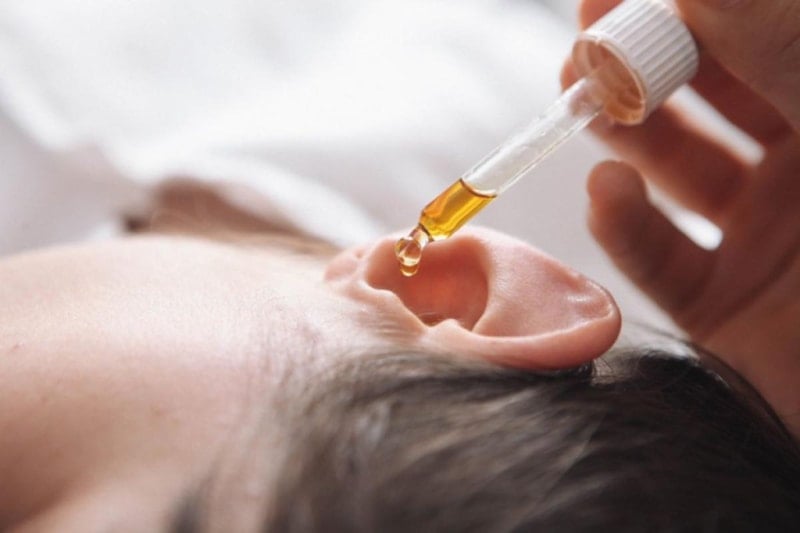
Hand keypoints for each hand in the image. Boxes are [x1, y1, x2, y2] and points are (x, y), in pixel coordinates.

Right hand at [566, 0, 799, 434]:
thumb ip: (779, 39)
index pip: (752, 39)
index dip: (683, 11)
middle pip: (708, 100)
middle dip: (641, 68)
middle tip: (583, 51)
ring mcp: (765, 241)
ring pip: (675, 173)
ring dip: (623, 136)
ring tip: (579, 108)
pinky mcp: (727, 309)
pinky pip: (663, 261)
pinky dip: (624, 226)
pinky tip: (607, 193)